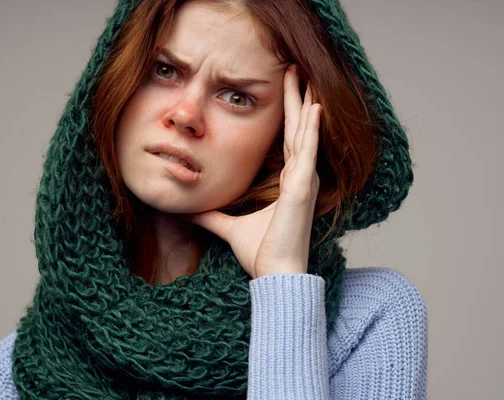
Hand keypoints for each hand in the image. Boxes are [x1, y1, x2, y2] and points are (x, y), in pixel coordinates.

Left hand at [182, 65, 321, 278]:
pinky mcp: (301, 189)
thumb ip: (212, 216)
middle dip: (296, 99)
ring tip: (303, 78)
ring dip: (303, 104)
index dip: (288, 115)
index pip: (288, 140)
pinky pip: (307, 153)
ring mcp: (303, 181)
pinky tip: (313, 108)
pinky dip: (311, 129)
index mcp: (287, 182)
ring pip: (304, 134)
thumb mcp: (229, 226)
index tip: (287, 90)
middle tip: (295, 70)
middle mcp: (299, 177)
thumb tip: (190, 212)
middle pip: (297, 130)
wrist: (273, 274)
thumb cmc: (260, 252)